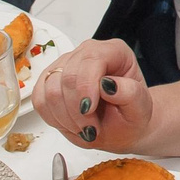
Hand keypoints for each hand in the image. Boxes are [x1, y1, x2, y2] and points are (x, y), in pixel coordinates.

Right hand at [31, 37, 158, 153]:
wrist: (122, 125)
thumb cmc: (131, 114)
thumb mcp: (141, 108)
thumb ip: (130, 94)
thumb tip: (109, 85)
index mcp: (114, 51)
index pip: (91, 59)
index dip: (86, 86)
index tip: (90, 110)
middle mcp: (87, 53)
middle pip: (67, 76)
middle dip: (76, 110)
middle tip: (91, 128)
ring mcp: (65, 65)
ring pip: (50, 90)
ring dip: (65, 117)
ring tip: (84, 127)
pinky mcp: (48, 82)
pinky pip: (39, 100)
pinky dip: (53, 118)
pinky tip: (70, 123)